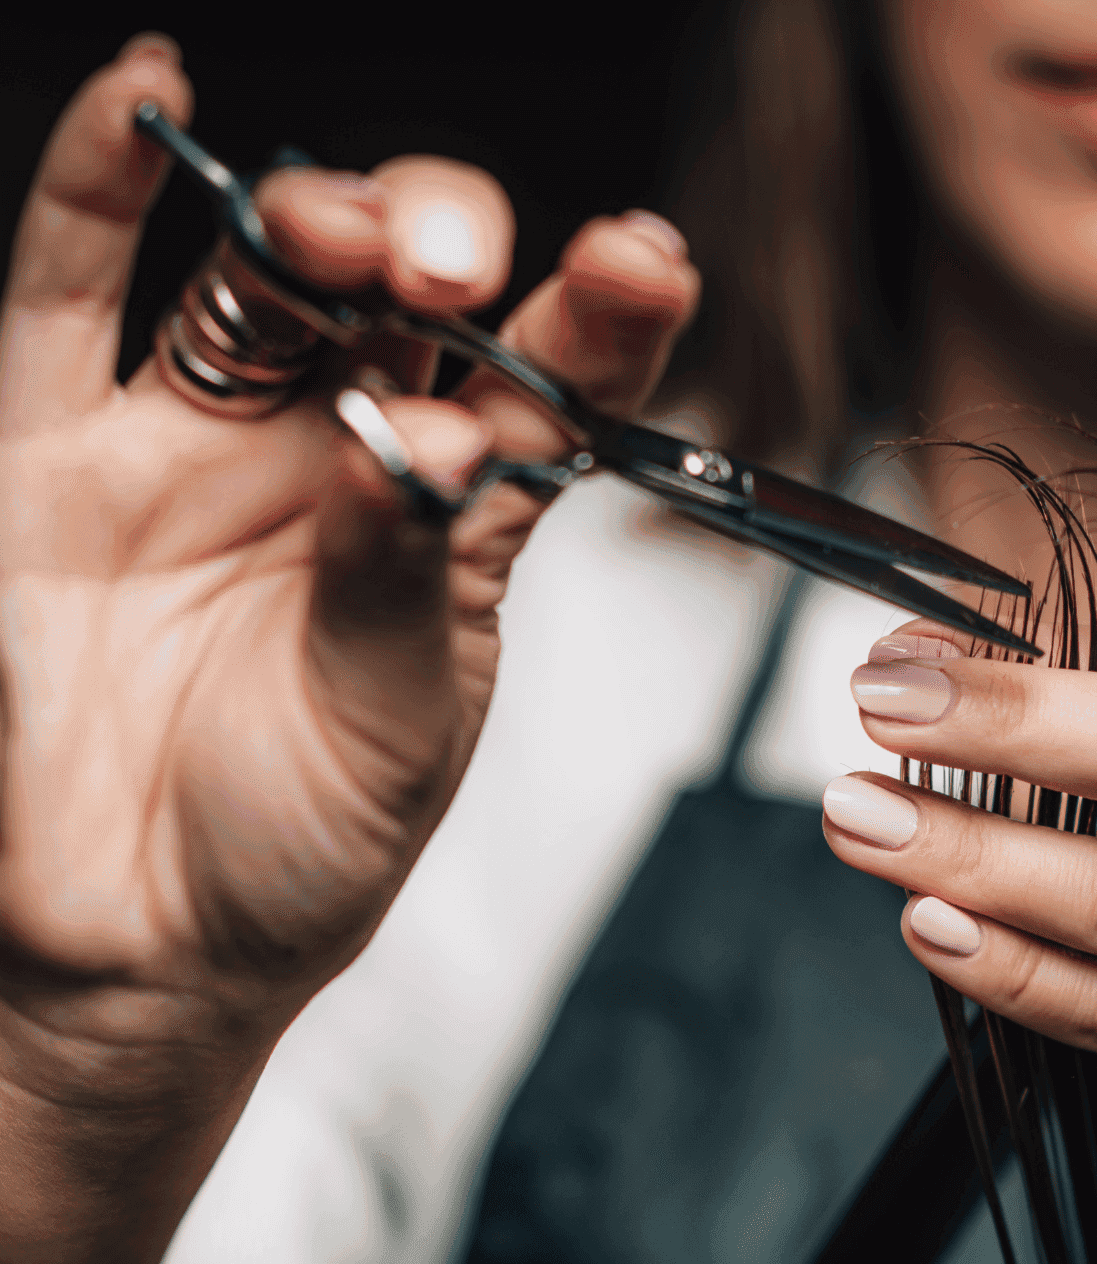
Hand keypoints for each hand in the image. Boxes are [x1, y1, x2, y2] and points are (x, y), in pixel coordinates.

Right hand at [0, 34, 697, 1263]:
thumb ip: (400, 574)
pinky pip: (70, 299)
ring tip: (348, 230)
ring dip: (310, 221)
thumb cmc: (298, 850)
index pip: (543, 388)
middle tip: (457, 268)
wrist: (145, 944)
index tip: (643, 264)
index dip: (597, 319)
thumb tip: (416, 440)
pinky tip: (145, 95)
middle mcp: (338, 464)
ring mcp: (201, 451)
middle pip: (404, 301)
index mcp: (451, 527)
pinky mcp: (61, 460)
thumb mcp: (393, 722)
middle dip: (441, 251)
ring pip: (263, 284)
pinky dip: (96, 189)